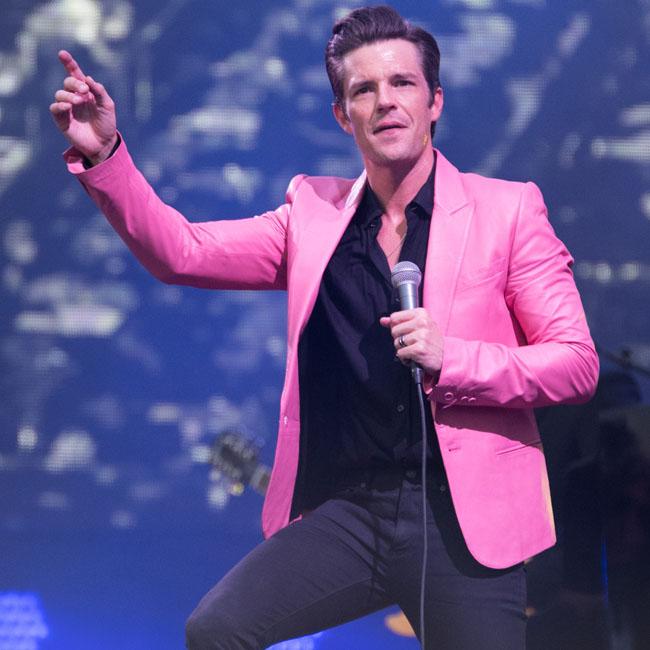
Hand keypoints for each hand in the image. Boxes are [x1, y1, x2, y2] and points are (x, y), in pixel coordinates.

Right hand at [50, 50, 117, 164]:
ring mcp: (67, 107)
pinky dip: (60, 105)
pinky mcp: (62, 119)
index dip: (68, 63)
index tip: (62, 54)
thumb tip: (88, 79)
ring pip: (60, 93)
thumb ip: (100, 91)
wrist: (104, 143)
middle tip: (85, 91)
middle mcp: (74, 96)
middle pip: (68, 82)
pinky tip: (68, 106)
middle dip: (75, 83)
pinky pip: (55, 108)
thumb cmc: (106, 123)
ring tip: (79, 102)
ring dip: (69, 95)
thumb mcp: (108, 106)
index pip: (74, 73)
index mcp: (85, 91)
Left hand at [380, 308, 442, 379]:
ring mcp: (421, 336)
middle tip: (412, 343)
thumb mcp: (418, 327)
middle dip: (399, 340)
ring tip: (414, 350)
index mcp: (421, 313)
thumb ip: (399, 322)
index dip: (396, 327)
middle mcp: (422, 322)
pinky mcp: (419, 349)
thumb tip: (383, 320)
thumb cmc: (431, 341)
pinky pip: (400, 354)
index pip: (394, 317)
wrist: (445, 357)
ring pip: (396, 343)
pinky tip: (414, 357)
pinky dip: (405, 358)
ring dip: (402, 350)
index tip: (406, 332)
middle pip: (394, 330)